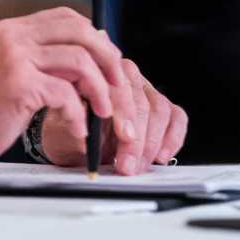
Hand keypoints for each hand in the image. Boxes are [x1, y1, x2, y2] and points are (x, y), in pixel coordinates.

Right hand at [0, 8, 138, 170]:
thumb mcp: (7, 70)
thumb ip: (37, 60)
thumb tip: (84, 64)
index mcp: (12, 29)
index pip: (66, 17)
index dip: (95, 37)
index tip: (107, 61)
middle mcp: (14, 36)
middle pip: (80, 31)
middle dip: (108, 58)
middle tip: (117, 84)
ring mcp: (16, 58)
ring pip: (80, 61)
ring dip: (100, 90)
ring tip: (102, 112)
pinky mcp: (19, 85)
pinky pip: (66, 95)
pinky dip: (78, 115)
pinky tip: (77, 130)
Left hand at [39, 61, 187, 173]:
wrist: (73, 140)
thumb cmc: (67, 130)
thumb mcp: (63, 129)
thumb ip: (74, 128)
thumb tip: (86, 142)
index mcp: (97, 72)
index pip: (117, 85)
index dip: (124, 111)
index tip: (124, 137)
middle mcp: (123, 75)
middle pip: (141, 100)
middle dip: (137, 137)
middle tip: (127, 165)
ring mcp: (144, 89)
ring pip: (160, 109)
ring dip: (152, 143)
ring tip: (138, 166)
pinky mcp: (161, 106)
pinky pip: (176, 117)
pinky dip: (172, 138)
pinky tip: (161, 156)